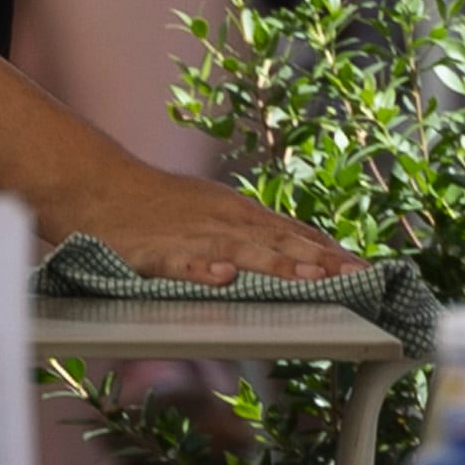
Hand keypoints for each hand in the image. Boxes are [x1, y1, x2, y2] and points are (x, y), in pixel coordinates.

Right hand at [46, 152, 357, 286]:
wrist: (98, 186)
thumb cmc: (157, 205)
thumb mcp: (215, 211)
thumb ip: (255, 232)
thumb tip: (300, 248)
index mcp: (240, 214)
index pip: (295, 234)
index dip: (330, 252)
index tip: (367, 269)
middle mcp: (224, 222)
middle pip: (280, 242)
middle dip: (321, 260)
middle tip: (357, 276)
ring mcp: (192, 236)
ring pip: (242, 251)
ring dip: (279, 265)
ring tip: (312, 278)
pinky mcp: (156, 252)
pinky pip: (182, 263)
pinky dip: (203, 270)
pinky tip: (222, 278)